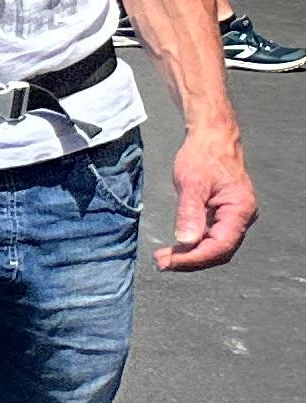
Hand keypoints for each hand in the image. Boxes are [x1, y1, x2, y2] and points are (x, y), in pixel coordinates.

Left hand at [156, 127, 257, 273]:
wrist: (212, 138)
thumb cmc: (203, 155)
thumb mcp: (191, 183)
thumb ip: (189, 213)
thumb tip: (186, 242)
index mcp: (240, 210)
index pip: (220, 246)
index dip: (195, 258)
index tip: (169, 262)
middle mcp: (242, 217)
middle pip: (219, 251)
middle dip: (191, 260)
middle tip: (162, 264)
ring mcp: (234, 217)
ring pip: (215, 246)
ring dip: (191, 255)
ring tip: (165, 258)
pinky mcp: (224, 215)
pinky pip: (212, 236)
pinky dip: (194, 244)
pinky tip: (176, 247)